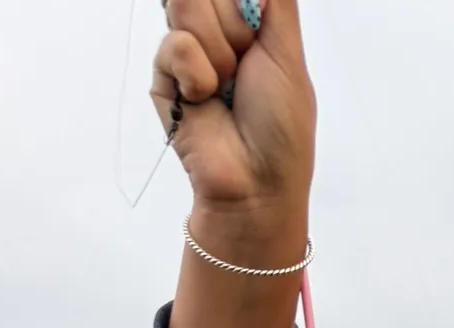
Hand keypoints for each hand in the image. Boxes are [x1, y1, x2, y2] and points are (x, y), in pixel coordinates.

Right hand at [152, 0, 314, 220]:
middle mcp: (218, 31)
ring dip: (219, 50)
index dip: (243, 3)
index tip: (256, 35)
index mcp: (251, 24)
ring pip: (186, 3)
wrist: (255, 182)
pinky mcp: (164, 72)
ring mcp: (188, 49)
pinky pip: (175, 44)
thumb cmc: (281, 127)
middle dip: (235, 24)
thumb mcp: (289, 54)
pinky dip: (198, 74)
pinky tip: (206, 100)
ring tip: (228, 87)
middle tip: (246, 66)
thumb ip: (276, 3)